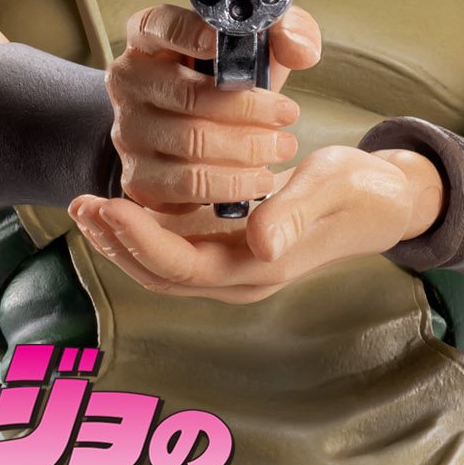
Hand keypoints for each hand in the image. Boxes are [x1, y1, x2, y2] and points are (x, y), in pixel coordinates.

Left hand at [70, 144, 434, 304]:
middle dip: (116, 242)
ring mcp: (235, 269)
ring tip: (88, 206)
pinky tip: (124, 207)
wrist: (384, 203)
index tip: (106, 203)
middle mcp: (240, 277)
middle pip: (161, 273)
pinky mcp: (233, 252)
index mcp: (260, 266)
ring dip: (123, 241)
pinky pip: (176, 253)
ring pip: (163, 267)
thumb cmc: (359, 191)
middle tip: (79, 202)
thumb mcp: (333, 188)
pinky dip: (144, 234)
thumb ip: (295, 213)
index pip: (181, 265)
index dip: (138, 239)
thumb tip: (259, 242)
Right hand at [102, 2, 317, 212]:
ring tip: (282, 146)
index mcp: (148, 36)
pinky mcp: (138, 176)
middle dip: (247, 108)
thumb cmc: (228, 76)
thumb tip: (298, 49)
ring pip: (190, 142)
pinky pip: (186, 185)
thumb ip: (287, 30)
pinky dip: (230, 184)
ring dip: (246, 148)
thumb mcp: (258, 43)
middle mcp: (129, 81)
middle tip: (288, 113)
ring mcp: (128, 130)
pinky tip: (258, 178)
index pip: (158, 26)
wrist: (201, 128)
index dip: (189, 34)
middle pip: (186, 94)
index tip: (223, 43)